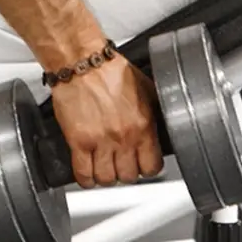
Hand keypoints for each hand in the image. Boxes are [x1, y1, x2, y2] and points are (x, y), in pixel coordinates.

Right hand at [50, 55, 163, 188]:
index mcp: (143, 125)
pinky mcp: (78, 141)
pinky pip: (83, 174)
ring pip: (107, 179)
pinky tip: (87, 169)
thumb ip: (154, 111)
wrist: (82, 61)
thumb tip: (163, 122)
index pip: (152, 167)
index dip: (146, 166)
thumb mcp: (145, 88)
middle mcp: (123, 137)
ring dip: (105, 175)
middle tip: (120, 161)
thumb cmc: (110, 70)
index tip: (141, 162)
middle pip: (129, 177)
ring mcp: (100, 141)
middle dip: (125, 170)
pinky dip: (85, 178)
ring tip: (104, 165)